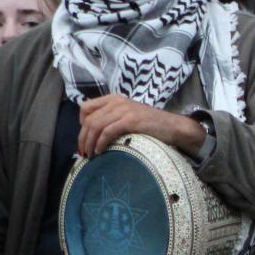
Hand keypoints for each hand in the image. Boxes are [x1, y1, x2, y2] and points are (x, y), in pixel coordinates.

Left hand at [76, 95, 202, 158]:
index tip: (85, 138)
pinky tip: (100, 151)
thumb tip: (93, 133)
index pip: (85, 108)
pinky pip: (107, 132)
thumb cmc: (151, 124)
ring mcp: (123, 110)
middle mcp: (116, 102)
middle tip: (83, 152)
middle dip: (82, 138)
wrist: (173, 126)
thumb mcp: (128, 115)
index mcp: (114, 99)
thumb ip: (112, 118)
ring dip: (89, 143)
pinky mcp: (130, 121)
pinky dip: (100, 143)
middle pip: (88, 119)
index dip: (81, 124)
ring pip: (95, 126)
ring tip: (90, 155)